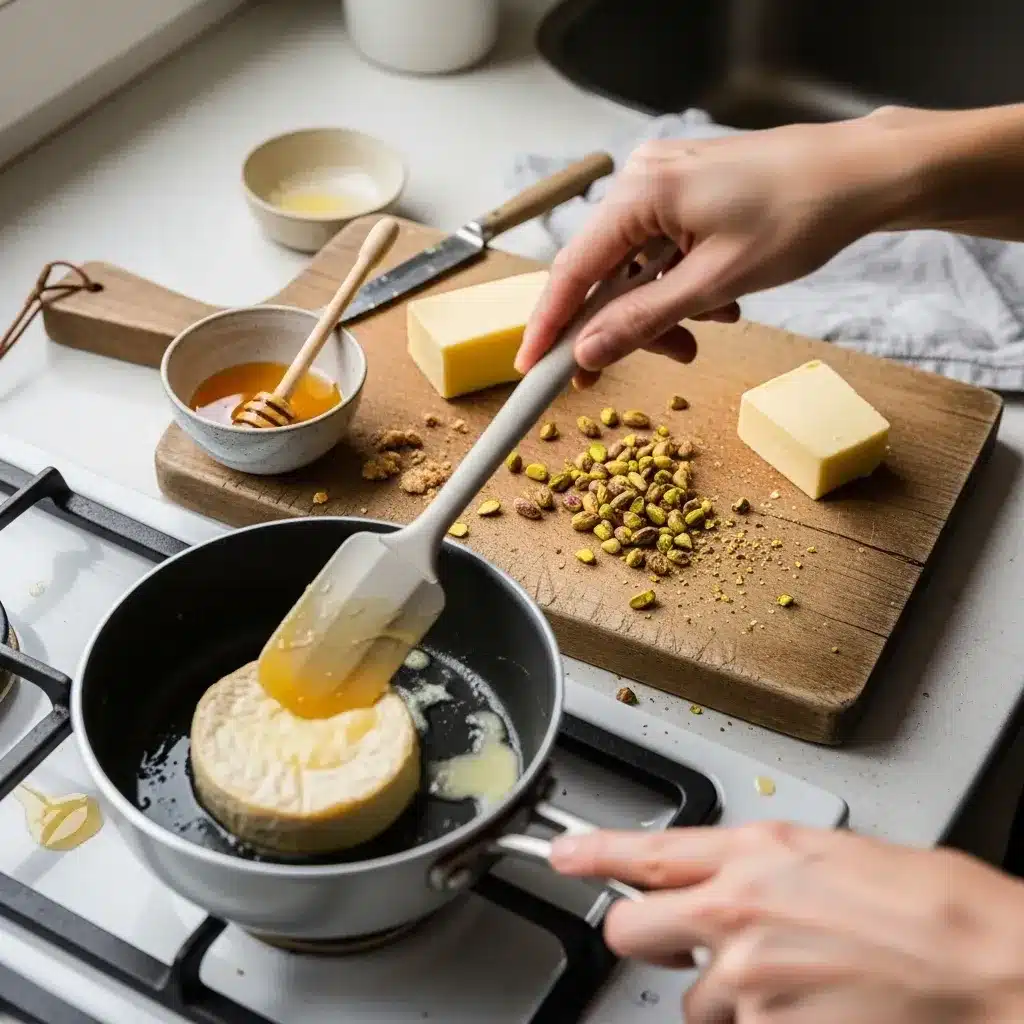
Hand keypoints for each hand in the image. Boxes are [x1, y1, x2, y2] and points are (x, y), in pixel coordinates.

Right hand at [516, 112, 908, 387]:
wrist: (862, 174)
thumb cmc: (800, 215)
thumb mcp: (716, 282)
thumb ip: (643, 319)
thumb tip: (586, 354)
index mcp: (640, 193)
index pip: (572, 270)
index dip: (550, 325)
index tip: (528, 368)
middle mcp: (641, 181)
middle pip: (603, 273)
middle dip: (626, 324)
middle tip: (659, 361)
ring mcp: (663, 185)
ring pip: (635, 268)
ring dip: (661, 309)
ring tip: (707, 328)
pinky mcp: (685, 194)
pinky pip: (660, 253)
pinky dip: (679, 286)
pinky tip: (718, 300)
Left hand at [550, 822, 1023, 1022]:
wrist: (979, 959)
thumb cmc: (923, 901)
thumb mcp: (826, 852)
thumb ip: (755, 863)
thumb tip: (722, 876)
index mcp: (753, 852)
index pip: (645, 850)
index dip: (592, 853)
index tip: (561, 855)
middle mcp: (736, 912)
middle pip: (632, 929)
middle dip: (647, 936)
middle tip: (680, 942)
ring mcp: (748, 979)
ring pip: (692, 998)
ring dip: (725, 993)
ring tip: (792, 978)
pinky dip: (762, 1022)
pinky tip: (810, 1003)